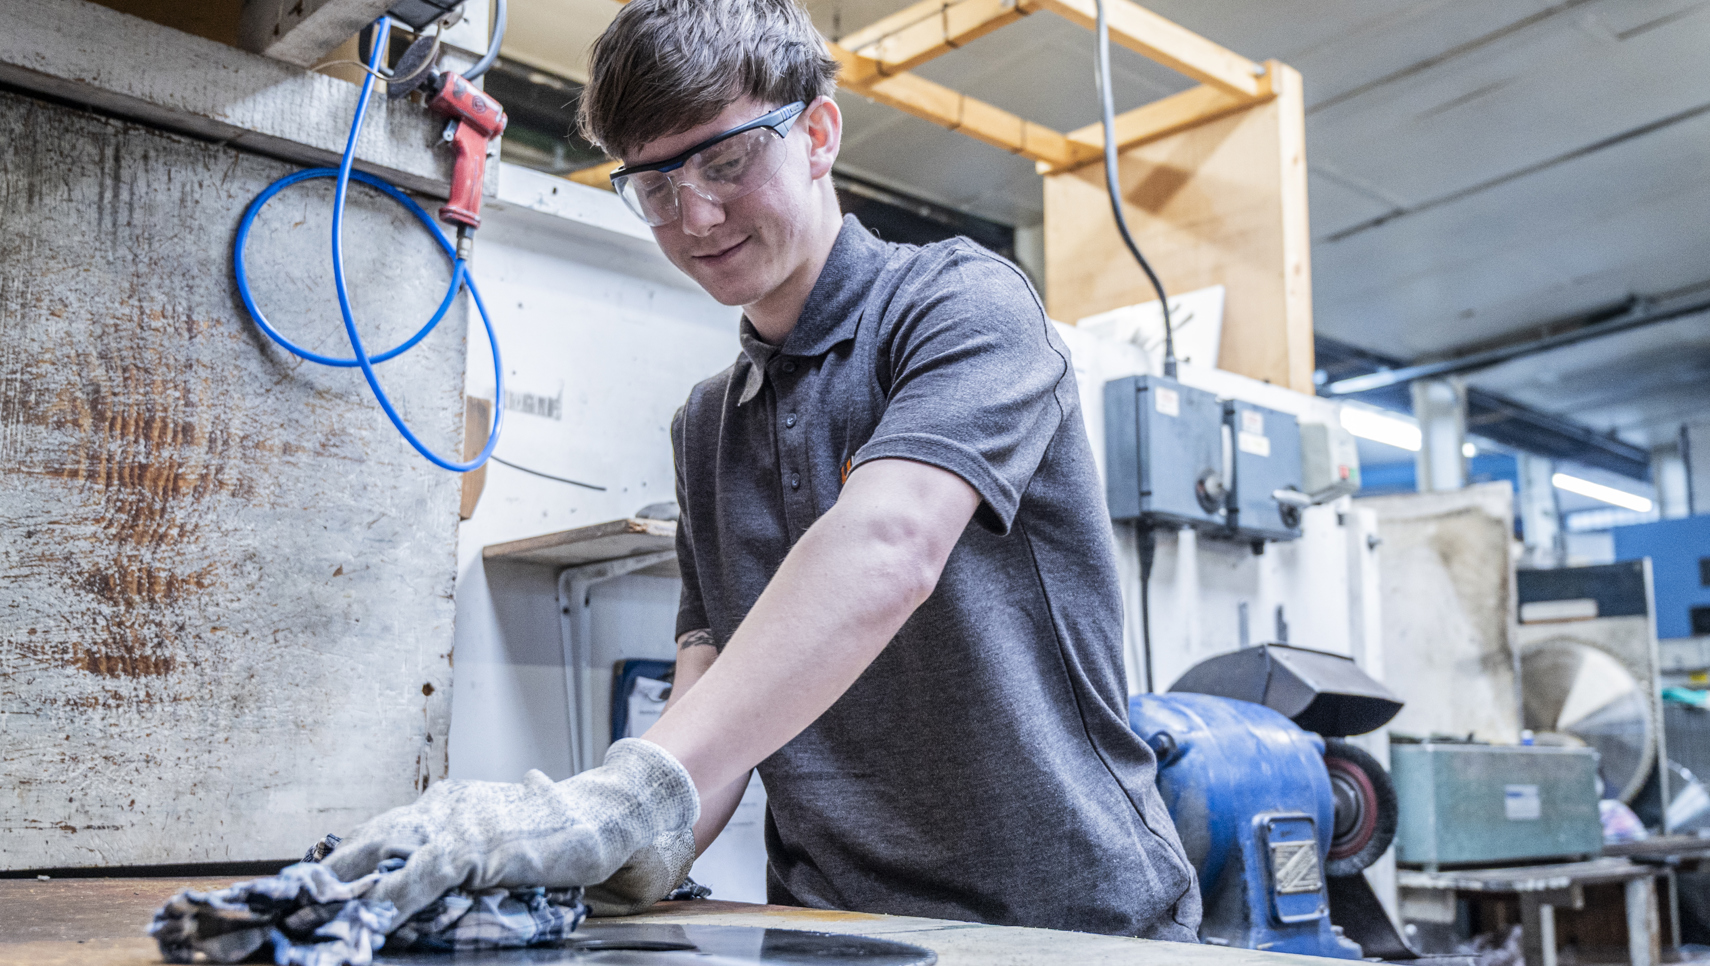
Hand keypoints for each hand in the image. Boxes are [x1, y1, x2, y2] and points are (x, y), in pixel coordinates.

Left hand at [322, 739, 698, 921]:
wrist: (600, 818)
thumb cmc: (553, 834)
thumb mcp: (497, 838)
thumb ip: (462, 854)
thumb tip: (434, 879)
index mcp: (446, 805)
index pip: (382, 830)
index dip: (345, 859)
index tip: (311, 883)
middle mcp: (444, 808)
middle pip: (371, 837)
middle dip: (331, 871)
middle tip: (294, 899)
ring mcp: (460, 824)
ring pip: (387, 849)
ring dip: (349, 882)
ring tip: (316, 909)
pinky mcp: (479, 847)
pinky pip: (426, 872)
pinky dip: (395, 892)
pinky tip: (374, 911)